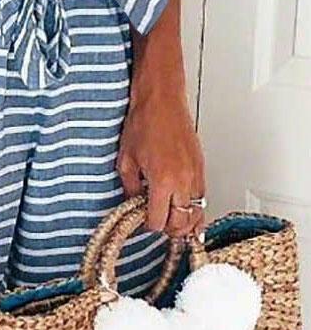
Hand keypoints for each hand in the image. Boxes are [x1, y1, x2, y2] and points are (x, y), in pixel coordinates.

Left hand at [116, 69, 206, 241]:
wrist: (161, 100)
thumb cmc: (144, 122)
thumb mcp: (126, 159)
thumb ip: (130, 187)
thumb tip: (134, 202)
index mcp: (162, 181)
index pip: (159, 221)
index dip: (148, 225)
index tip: (142, 222)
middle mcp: (183, 181)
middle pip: (182, 223)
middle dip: (168, 229)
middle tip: (157, 224)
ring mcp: (195, 174)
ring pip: (197, 212)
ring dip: (185, 221)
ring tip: (173, 222)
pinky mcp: (201, 166)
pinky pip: (203, 197)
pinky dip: (195, 206)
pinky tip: (186, 207)